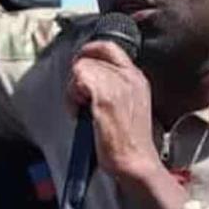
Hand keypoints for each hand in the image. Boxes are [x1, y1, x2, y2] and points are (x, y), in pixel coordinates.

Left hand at [66, 41, 187, 208]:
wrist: (135, 161)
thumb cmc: (127, 142)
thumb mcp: (127, 106)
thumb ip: (113, 87)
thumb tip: (87, 80)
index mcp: (136, 78)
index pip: (110, 47)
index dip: (89, 51)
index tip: (79, 64)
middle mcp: (130, 76)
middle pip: (91, 56)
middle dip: (78, 75)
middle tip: (78, 97)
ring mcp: (118, 85)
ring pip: (81, 67)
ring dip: (73, 88)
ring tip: (80, 108)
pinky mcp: (106, 97)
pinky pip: (78, 79)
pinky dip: (72, 96)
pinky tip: (78, 111)